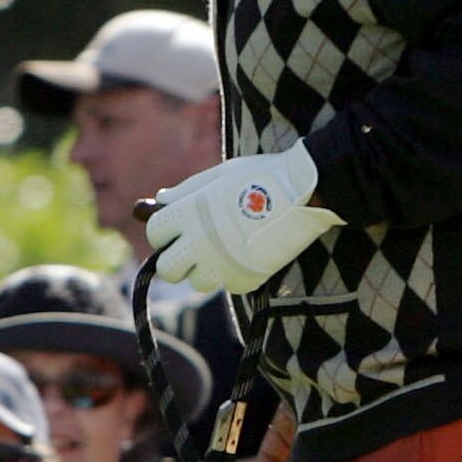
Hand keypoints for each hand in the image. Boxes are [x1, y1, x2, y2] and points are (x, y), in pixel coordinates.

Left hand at [143, 147, 341, 294]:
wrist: (306, 191)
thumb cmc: (261, 175)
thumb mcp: (219, 175)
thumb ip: (186, 191)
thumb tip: (159, 202)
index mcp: (190, 213)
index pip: (155, 234)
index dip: (163, 231)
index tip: (175, 229)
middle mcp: (200, 243)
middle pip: (167, 269)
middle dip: (176, 260)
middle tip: (191, 249)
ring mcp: (224, 265)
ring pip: (197, 283)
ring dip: (205, 271)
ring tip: (223, 252)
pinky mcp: (247, 279)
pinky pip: (229, 286)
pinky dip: (234, 275)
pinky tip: (246, 256)